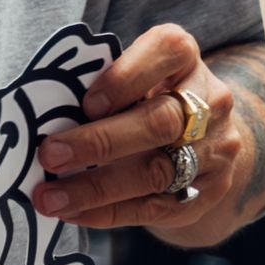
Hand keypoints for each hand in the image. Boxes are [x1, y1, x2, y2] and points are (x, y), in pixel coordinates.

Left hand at [34, 26, 264, 244]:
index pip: (166, 52)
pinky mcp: (208, 190)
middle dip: (100, 142)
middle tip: (50, 156)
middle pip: (160, 122)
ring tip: (50, 199)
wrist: (207, 138)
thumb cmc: (148, 97)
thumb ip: (103, 86)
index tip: (86, 104)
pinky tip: (73, 213)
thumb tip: (48, 118)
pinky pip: (155, 207)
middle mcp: (209, 99)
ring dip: (95, 189)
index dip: (125, 79)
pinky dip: (107, 212)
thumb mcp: (133, 74)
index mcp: (184, 56)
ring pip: (156, 172)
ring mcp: (215, 148)